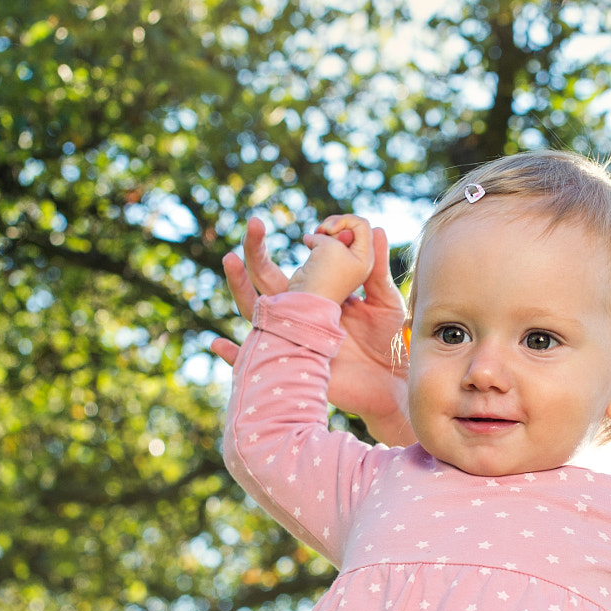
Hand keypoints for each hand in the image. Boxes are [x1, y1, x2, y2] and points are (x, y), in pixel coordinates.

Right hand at [209, 216, 415, 444]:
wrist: (392, 386)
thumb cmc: (390, 345)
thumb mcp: (385, 302)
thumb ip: (376, 269)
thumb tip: (375, 228)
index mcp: (323, 297)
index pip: (302, 267)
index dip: (308, 246)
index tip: (318, 231)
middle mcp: (303, 314)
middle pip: (270, 282)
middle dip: (256, 253)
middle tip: (253, 224)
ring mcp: (294, 337)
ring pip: (258, 312)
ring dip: (240, 287)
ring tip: (230, 260)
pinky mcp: (293, 364)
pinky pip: (256, 362)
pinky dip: (234, 357)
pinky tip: (218, 346)